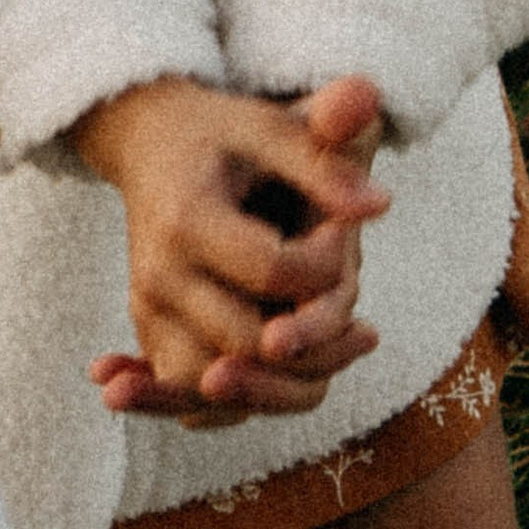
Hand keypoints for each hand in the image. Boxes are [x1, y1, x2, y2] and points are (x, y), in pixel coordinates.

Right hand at [71, 74, 391, 425]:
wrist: (150, 142)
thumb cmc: (221, 132)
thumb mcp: (270, 128)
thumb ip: (323, 164)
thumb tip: (379, 205)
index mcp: (187, 218)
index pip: (271, 270)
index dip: (323, 264)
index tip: (345, 237)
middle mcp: (159, 275)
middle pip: (247, 343)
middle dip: (313, 342)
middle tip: (359, 321)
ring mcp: (148, 311)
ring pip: (218, 390)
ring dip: (281, 387)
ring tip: (338, 353)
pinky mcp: (151, 335)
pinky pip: (194, 398)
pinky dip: (243, 400)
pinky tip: (292, 377)